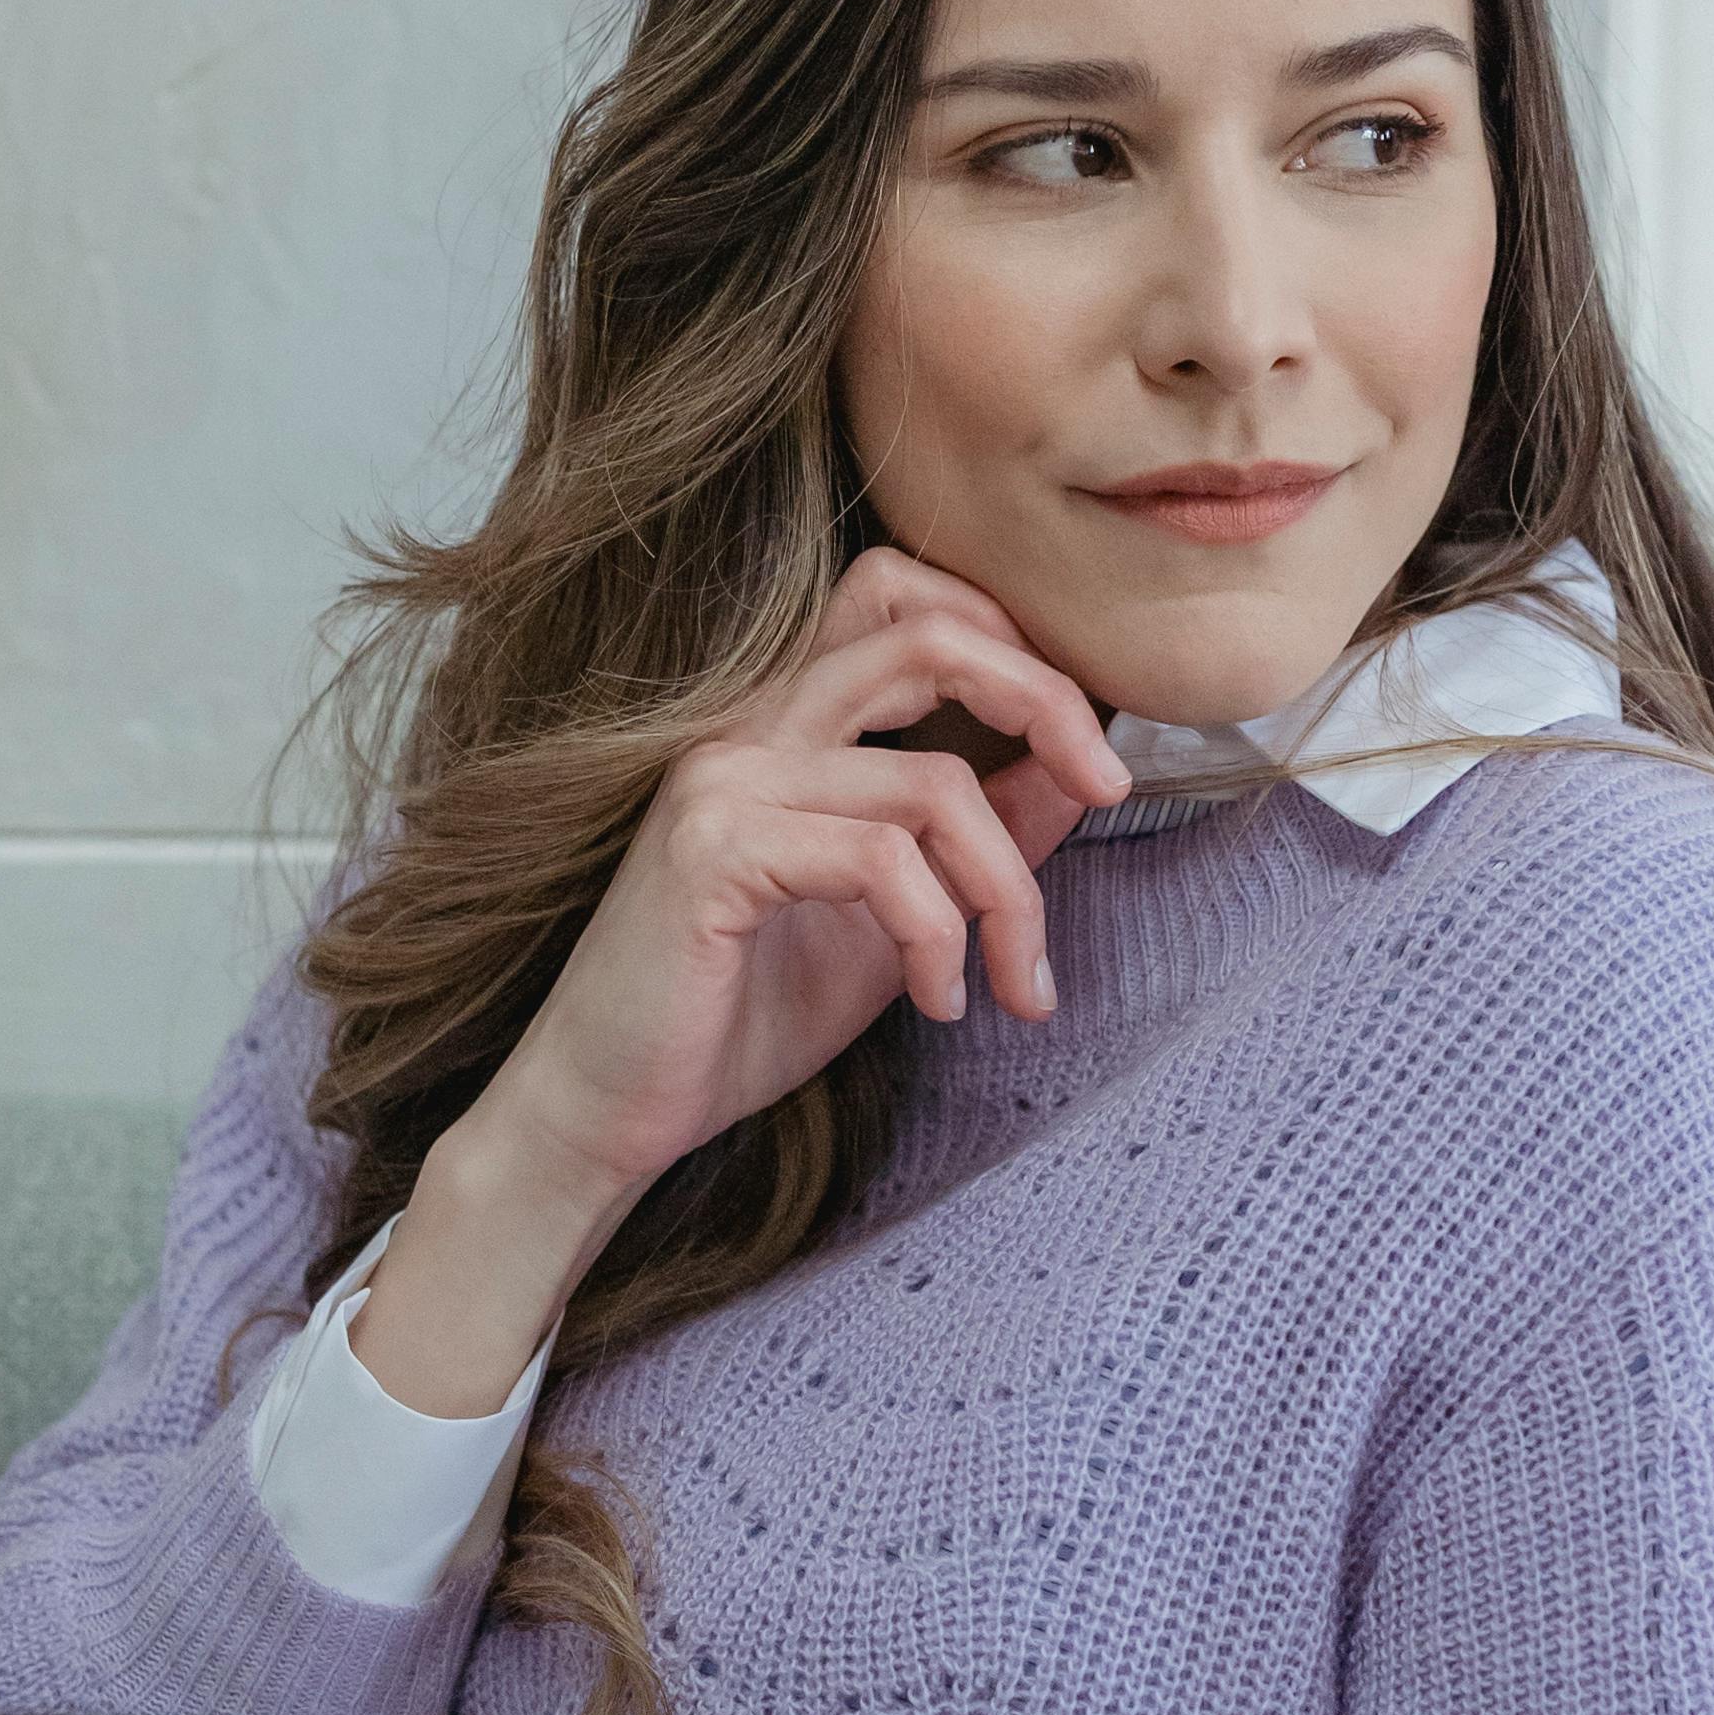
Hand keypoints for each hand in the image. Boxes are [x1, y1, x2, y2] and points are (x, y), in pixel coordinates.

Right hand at [349, 552, 1133, 1417]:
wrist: (606, 1116)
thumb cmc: (740, 1016)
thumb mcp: (897, 919)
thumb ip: (979, 838)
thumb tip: (1081, 772)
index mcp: (788, 725)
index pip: (902, 599)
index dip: (1011, 641)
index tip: (1084, 748)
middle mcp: (751, 728)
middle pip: (928, 637)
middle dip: (1045, 702)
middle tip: (1107, 791)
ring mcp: (725, 782)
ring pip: (932, 781)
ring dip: (1007, 892)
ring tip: (1014, 983)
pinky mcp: (713, 852)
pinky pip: (881, 860)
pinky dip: (938, 935)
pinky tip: (938, 1000)